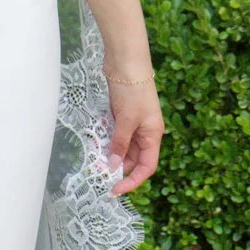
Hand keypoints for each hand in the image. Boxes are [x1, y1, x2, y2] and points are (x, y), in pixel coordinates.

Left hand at [105, 77, 163, 196]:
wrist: (126, 60)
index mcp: (153, 135)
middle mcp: (145, 131)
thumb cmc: (132, 90)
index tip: (116, 189)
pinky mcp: (122, 112)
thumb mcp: (126, 120)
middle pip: (133, 158)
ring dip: (111, 153)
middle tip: (100, 175)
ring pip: (123, 146)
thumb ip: (120, 144)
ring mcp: (133, 121)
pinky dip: (107, 139)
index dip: (133, 180)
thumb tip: (113, 167)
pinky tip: (96, 143)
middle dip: (118, 167)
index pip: (147, 166)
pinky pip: (116, 133)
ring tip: (95, 161)